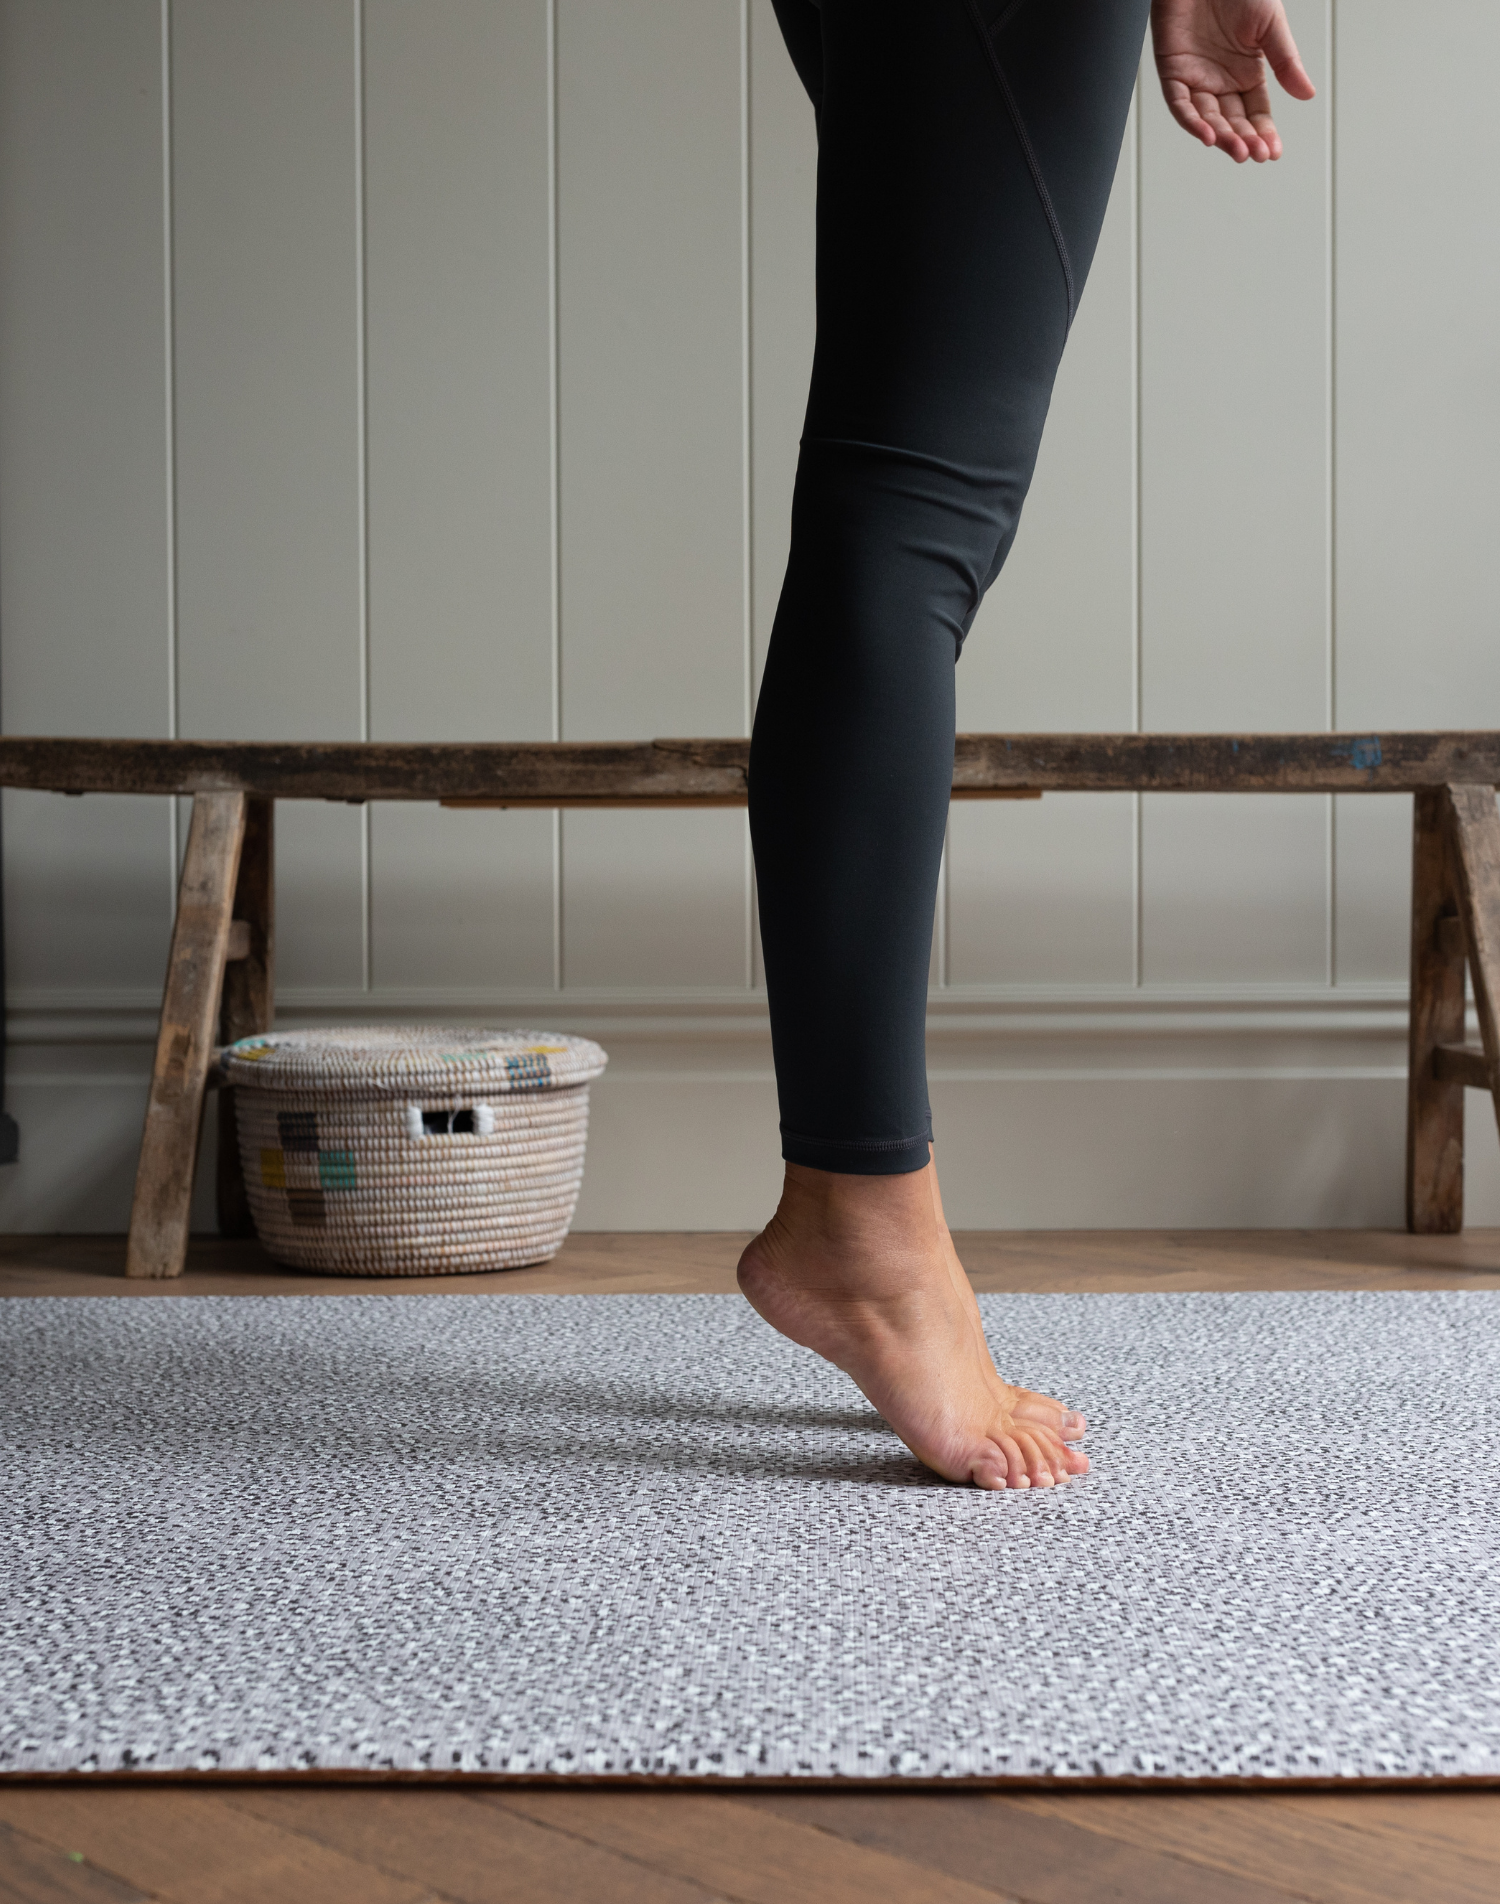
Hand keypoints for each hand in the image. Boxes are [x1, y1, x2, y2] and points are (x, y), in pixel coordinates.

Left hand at [1151, 0, 1314, 161]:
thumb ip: (1286, 62)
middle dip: (1245, 140)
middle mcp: (1221, 81)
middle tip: (1257, 155)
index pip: (1256, 113)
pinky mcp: (1173, 72)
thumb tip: (1307, 95)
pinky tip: (1209, 135)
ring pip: (1207, 119)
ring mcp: (1196, 79)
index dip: (1264, 133)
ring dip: (1222, 137)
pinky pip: (1180, 104)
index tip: (1273, 152)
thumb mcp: (1270, 27)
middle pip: (1233, 121)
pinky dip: (1193, 121)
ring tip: (1239, 150)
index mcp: (1246, 73)